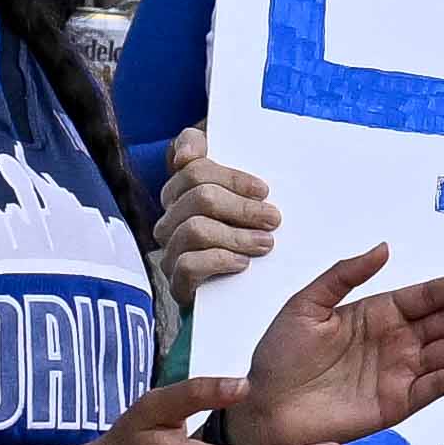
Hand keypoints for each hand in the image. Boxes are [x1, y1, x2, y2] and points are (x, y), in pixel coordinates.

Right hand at [149, 129, 282, 294]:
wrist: (250, 291)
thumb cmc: (248, 230)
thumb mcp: (247, 191)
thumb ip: (223, 158)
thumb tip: (186, 153)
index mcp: (184, 188)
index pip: (194, 166)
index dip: (231, 176)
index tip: (263, 189)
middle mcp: (172, 216)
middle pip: (200, 196)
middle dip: (242, 207)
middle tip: (273, 218)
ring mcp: (170, 249)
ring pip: (194, 229)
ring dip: (235, 236)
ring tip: (265, 243)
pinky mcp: (176, 282)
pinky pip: (187, 265)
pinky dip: (218, 261)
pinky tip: (242, 263)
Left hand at [229, 246, 443, 444]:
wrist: (263, 409)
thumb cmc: (277, 357)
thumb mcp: (306, 305)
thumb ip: (345, 275)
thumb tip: (385, 248)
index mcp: (376, 313)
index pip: (426, 296)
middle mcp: (395, 341)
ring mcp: (400, 373)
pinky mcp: (397, 404)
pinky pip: (438, 386)